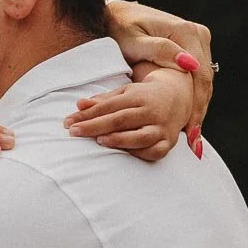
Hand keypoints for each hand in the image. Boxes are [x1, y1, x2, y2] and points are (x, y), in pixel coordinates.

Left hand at [64, 73, 190, 161]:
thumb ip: (102, 100)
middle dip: (95, 127)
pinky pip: (154, 151)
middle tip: (74, 132)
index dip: (87, 115)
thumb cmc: (144, 96)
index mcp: (139, 96)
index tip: (68, 123)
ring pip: (140, 136)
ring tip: (99, 142)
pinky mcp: (169, 142)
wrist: (179, 97)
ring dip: (118, 140)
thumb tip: (78, 104)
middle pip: (120, 120)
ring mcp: (161, 128)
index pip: (109, 106)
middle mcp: (151, 111)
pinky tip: (123, 153)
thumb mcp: (124, 93)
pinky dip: (139, 153)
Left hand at [105, 0, 213, 143]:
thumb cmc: (119, 28)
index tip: (190, 128)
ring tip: (192, 136)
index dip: (196, 104)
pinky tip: (188, 119)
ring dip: (197, 107)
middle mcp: (197, 34)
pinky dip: (192, 98)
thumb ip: (159, 51)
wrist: (116, 14)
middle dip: (198, 110)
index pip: (199, 74)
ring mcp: (196, 40)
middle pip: (204, 79)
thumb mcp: (134, 40)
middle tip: (193, 141)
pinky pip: (196, 77)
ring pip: (203, 80)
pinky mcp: (191, 47)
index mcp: (186, 31)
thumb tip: (189, 65)